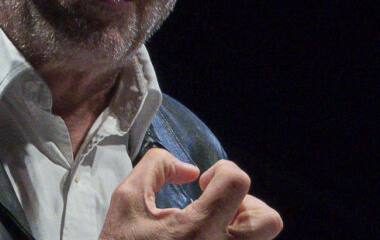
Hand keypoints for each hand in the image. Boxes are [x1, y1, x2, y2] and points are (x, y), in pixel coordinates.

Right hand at [99, 149, 281, 238]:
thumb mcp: (126, 199)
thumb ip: (155, 166)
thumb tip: (189, 170)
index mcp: (198, 229)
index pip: (238, 182)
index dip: (222, 171)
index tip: (200, 184)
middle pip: (269, 220)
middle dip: (246, 203)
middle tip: (216, 207)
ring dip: (243, 226)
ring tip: (212, 226)